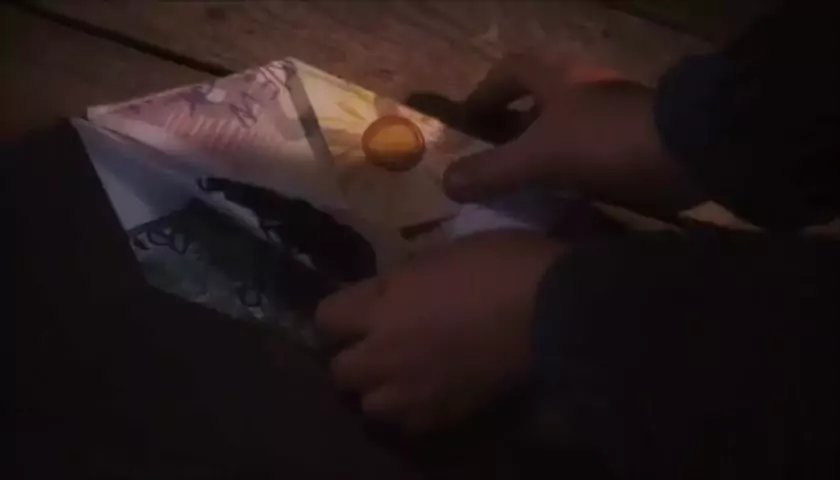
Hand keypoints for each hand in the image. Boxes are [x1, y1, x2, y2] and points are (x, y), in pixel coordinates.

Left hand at [316, 231, 562, 431]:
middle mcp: (385, 354)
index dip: (340, 314)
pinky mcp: (444, 415)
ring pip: (370, 405)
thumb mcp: (442, 254)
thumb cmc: (499, 266)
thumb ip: (404, 280)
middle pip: (340, 370)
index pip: (326, 318)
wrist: (551, 312)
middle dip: (353, 357)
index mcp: (381, 306)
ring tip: (402, 376)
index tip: (359, 309)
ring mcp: (413, 391)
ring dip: (379, 390)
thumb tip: (390, 291)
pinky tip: (432, 393)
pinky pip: (410, 424)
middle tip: (378, 344)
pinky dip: (413, 411)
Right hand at [444, 53, 696, 212]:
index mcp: (557, 79)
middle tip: (493, 158)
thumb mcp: (539, 158)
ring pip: (565, 128)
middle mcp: (584, 89)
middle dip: (512, 126)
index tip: (468, 121)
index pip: (510, 71)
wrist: (688, 153)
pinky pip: (589, 152)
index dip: (485, 93)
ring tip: (522, 185)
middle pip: (538, 99)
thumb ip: (492, 171)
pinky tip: (562, 198)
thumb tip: (447, 183)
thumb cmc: (604, 142)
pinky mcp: (634, 141)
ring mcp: (612, 115)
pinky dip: (570, 170)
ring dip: (542, 151)